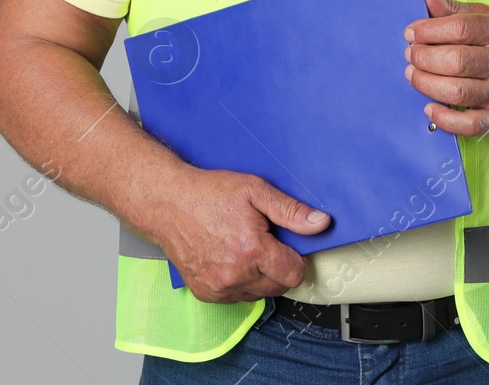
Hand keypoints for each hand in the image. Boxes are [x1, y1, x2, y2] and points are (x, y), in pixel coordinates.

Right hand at [151, 168, 330, 303]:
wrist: (167, 203)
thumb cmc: (209, 193)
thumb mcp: (255, 191)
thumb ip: (291, 211)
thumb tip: (321, 223)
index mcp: (251, 250)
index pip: (294, 273)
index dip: (295, 258)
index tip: (286, 245)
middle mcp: (235, 275)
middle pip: (279, 286)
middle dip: (279, 267)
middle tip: (264, 242)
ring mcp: (219, 288)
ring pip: (259, 294)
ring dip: (260, 277)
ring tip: (244, 248)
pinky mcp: (206, 293)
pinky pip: (237, 297)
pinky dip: (240, 283)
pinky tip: (230, 259)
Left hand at [404, 0, 488, 136]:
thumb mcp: (484, 18)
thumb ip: (451, 8)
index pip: (462, 28)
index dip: (429, 30)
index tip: (411, 34)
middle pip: (457, 61)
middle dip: (424, 58)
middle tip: (410, 55)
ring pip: (459, 92)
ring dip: (427, 84)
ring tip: (413, 75)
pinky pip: (470, 124)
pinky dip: (445, 119)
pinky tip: (429, 107)